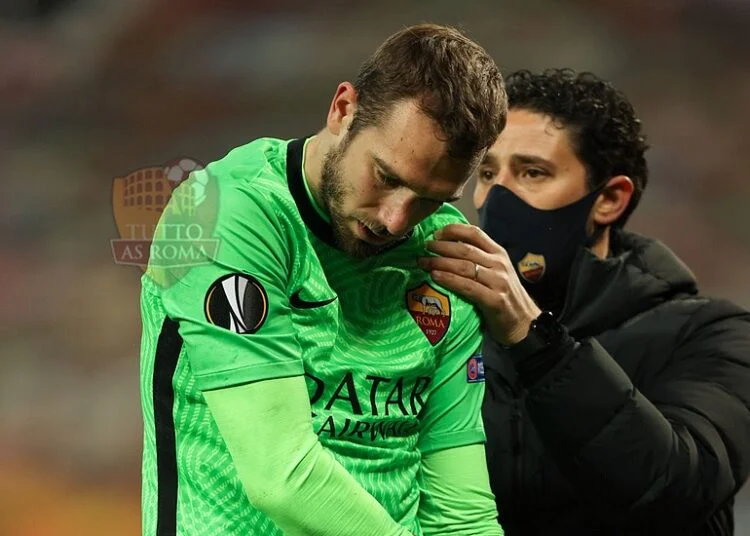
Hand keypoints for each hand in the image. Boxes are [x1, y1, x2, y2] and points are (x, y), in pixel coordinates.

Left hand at [417, 223, 541, 345]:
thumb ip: (479, 260)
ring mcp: (498, 282)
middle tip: (424, 248)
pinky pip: (467, 286)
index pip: (475, 233)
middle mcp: (499, 264)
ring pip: (464, 266)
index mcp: (499, 254)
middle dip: (441, 247)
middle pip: (465, 249)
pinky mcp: (495, 300)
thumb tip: (448, 249)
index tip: (436, 234)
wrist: (525, 324)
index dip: (453, 231)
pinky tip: (435, 276)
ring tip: (423, 263)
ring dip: (439, 262)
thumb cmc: (505, 298)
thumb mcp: (496, 273)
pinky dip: (449, 279)